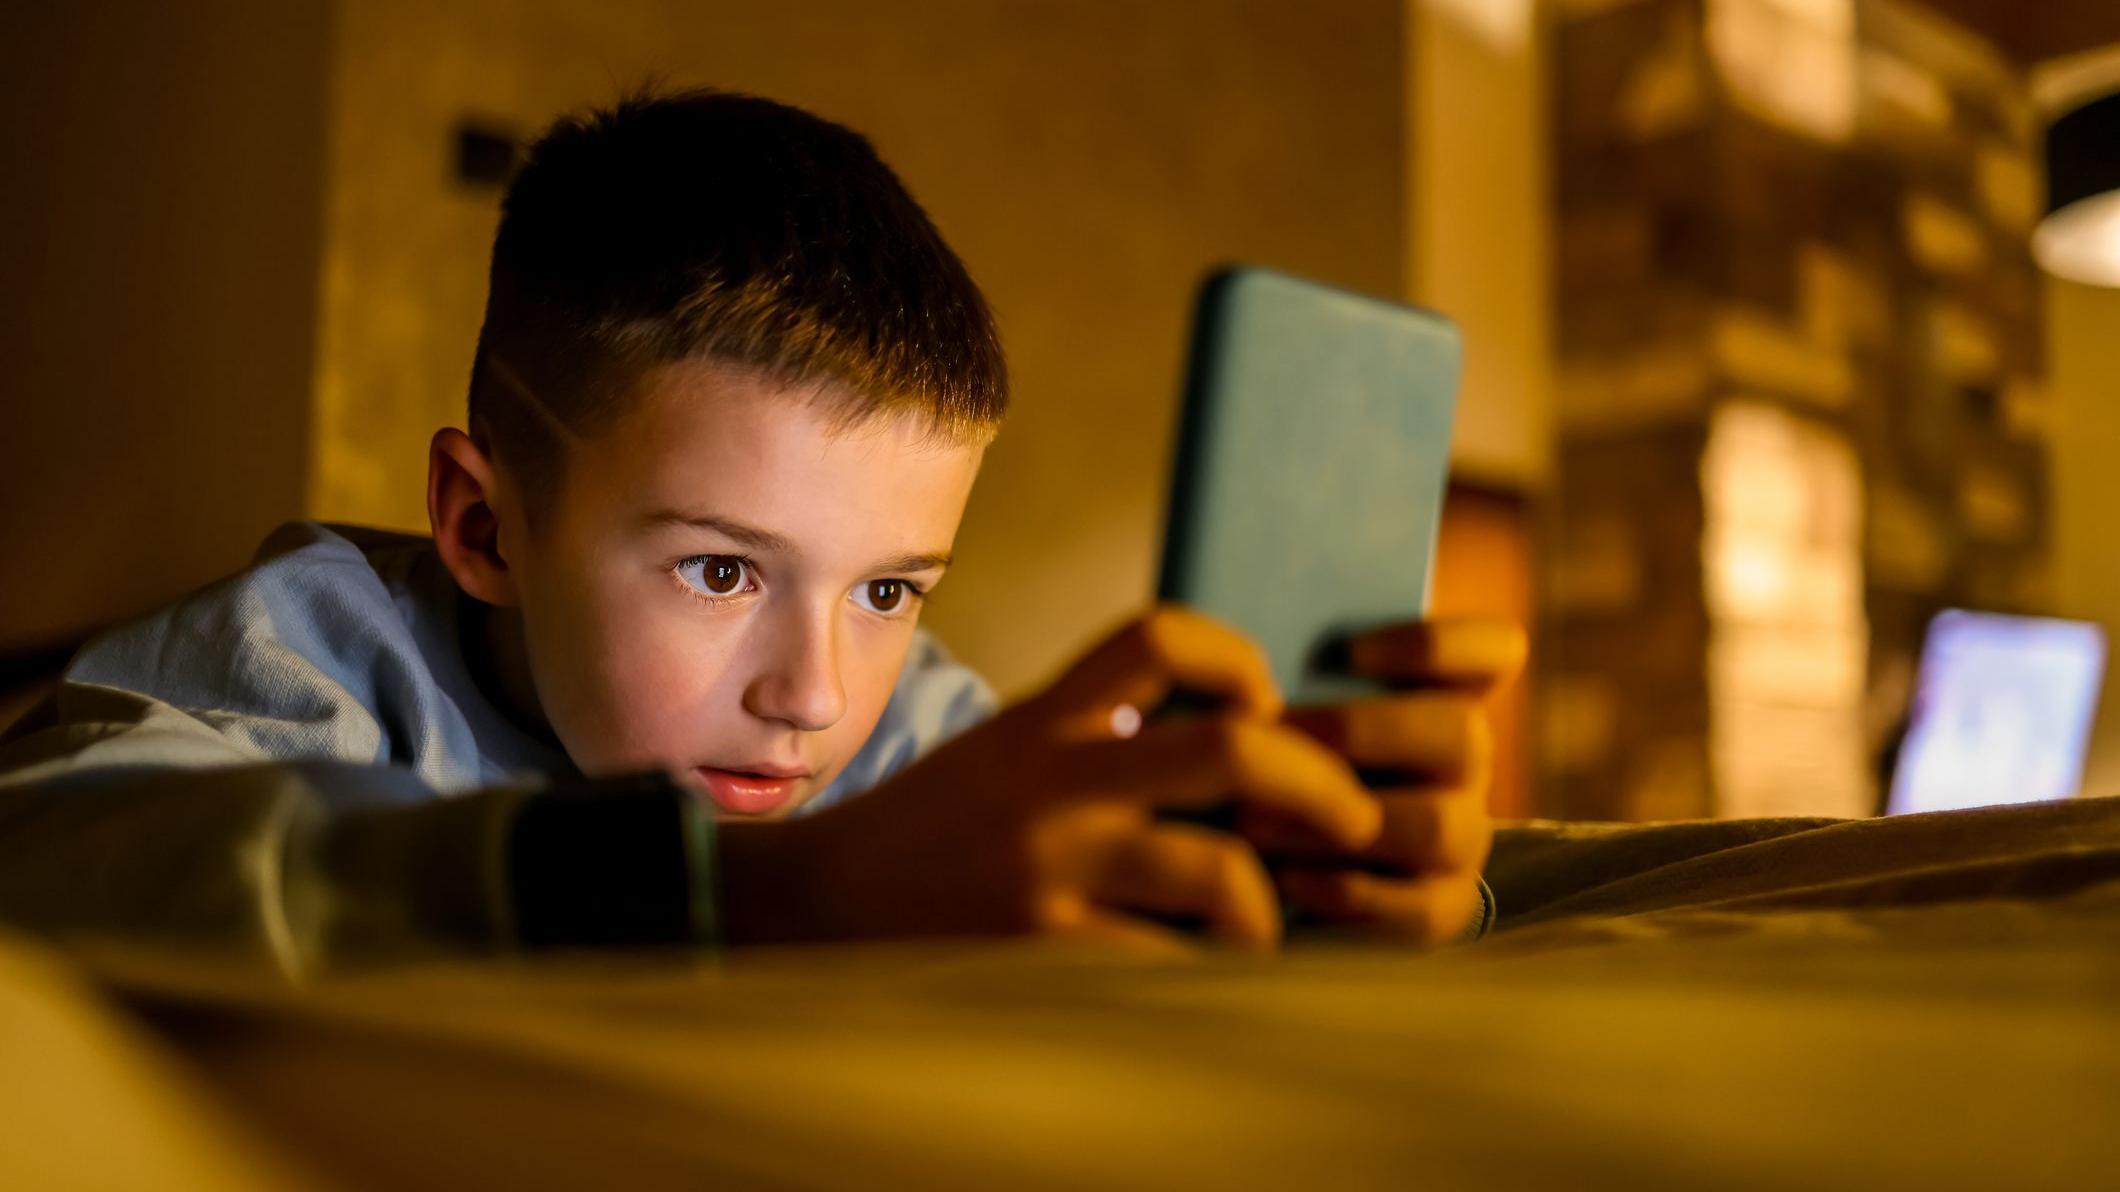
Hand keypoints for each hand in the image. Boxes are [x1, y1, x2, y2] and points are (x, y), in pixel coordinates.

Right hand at [715, 607, 1382, 951]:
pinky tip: (1198, 989)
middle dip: (1318, 786)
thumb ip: (1088, 736)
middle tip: (1354, 822)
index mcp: (1043, 718)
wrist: (801, 910)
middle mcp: (1051, 781)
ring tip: (1262, 935)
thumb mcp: (999, 756)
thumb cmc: (922, 837)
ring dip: (1268, 913)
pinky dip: (1204, 982)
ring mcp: (1046, 869)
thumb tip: (1223, 740)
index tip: (1266, 708)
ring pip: (1221, 873)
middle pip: (1230, 746)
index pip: (1160, 636)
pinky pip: (1169, 969)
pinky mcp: (1036, 954)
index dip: (1240, 659)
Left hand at [1244, 618, 1525, 944]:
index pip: (1494, 652)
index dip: (1441, 644)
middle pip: (1464, 733)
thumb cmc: (1279, 765)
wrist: (1294, 868)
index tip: (1354, 651)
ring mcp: (1463, 837)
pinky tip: (1284, 879)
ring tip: (1252, 817)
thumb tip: (1245, 663)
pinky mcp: (1444, 907)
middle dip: (1361, 731)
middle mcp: (1466, 763)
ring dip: (1337, 818)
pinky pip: (1420, 906)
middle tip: (1273, 734)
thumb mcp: (1291, 714)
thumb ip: (1293, 683)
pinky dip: (1347, 890)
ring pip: (1439, 825)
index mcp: (1443, 695)